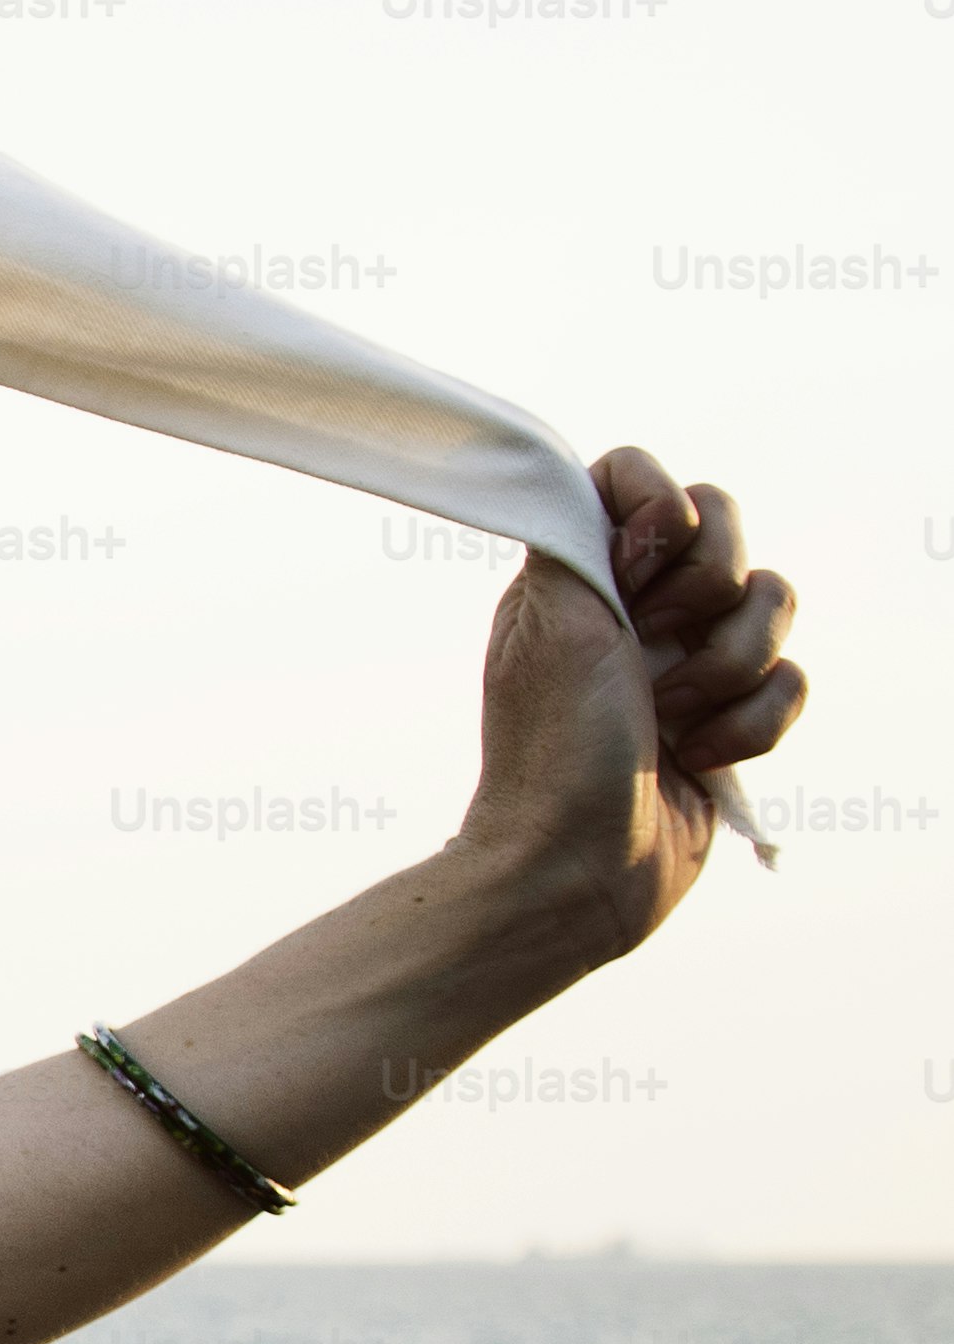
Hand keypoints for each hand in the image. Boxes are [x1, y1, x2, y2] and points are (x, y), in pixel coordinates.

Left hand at [461, 445, 805, 958]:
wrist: (579, 864)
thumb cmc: (555, 746)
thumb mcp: (550, 618)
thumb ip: (578, 533)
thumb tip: (623, 486)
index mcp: (582, 573)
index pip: (641, 479)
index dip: (660, 509)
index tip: (637, 566)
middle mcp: (638, 607)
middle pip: (727, 530)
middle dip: (707, 592)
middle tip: (651, 648)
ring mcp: (689, 661)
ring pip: (772, 605)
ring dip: (727, 668)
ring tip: (670, 717)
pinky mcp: (732, 718)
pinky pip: (792, 681)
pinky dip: (752, 724)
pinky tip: (699, 757)